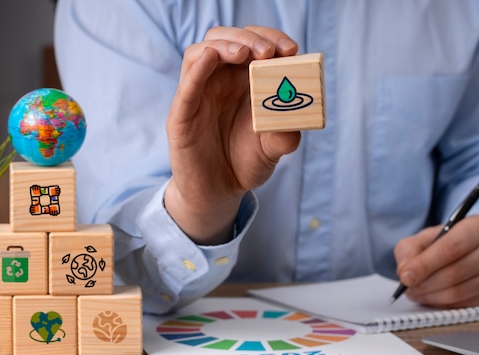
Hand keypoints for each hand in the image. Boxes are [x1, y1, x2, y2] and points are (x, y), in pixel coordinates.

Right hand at [165, 26, 300, 244]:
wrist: (219, 193)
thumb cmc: (245, 163)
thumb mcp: (272, 150)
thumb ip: (285, 135)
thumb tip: (296, 117)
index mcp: (243, 81)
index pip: (253, 44)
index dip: (271, 39)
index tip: (290, 50)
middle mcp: (219, 81)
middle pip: (225, 39)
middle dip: (249, 38)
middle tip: (268, 52)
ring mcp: (198, 95)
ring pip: (201, 52)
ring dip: (223, 45)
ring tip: (244, 53)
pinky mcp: (181, 115)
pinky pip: (187, 86)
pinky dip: (198, 68)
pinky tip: (210, 57)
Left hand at [394, 215, 478, 307]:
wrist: (476, 249)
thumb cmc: (448, 242)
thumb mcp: (426, 237)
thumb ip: (410, 250)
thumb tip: (405, 273)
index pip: (451, 248)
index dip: (425, 265)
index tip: (405, 277)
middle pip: (455, 273)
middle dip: (425, 284)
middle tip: (407, 288)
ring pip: (460, 292)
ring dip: (432, 296)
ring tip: (416, 292)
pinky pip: (466, 305)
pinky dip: (443, 304)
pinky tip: (432, 297)